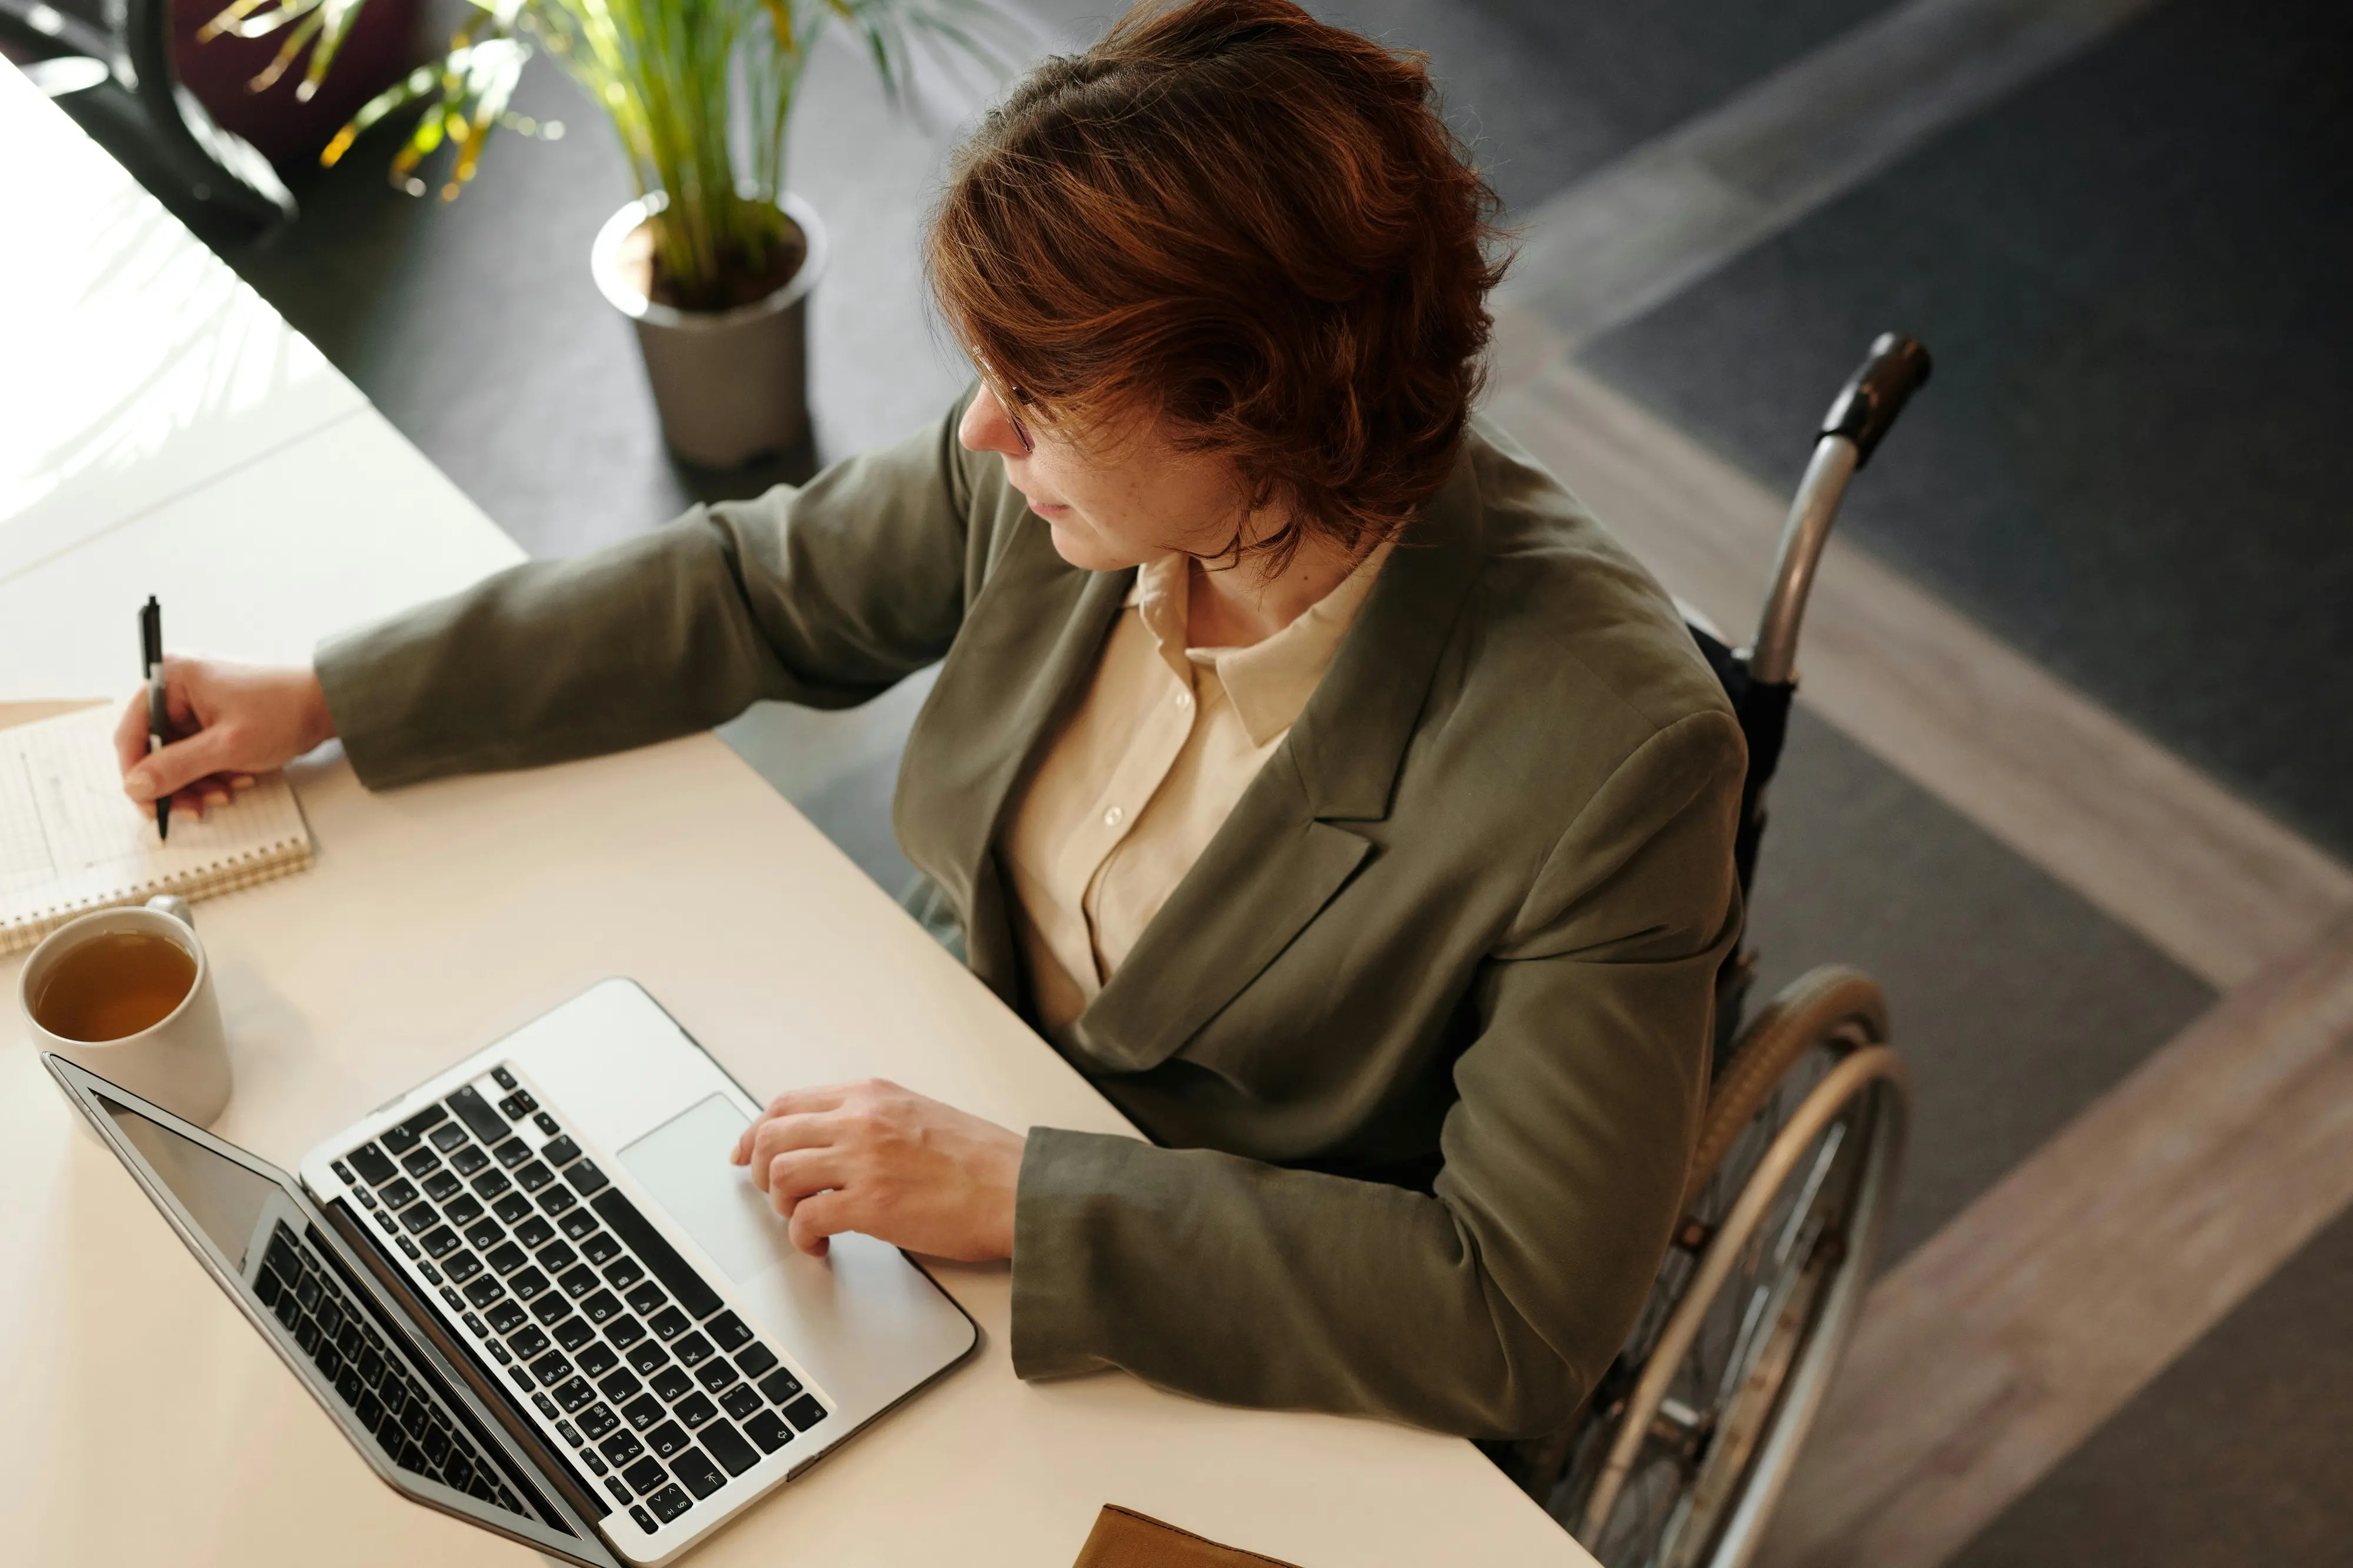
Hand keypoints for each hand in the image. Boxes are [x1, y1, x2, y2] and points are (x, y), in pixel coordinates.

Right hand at [115, 658, 336, 819]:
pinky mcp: (216, 716)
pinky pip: (201, 751)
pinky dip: (215, 771)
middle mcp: (178, 686)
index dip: (137, 774)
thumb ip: (177, 767)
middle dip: (177, 782)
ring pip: (179, 755)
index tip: (150, 806)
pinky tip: (239, 780)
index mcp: (172, 678)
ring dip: (199, 781)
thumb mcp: (226, 747)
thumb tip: (134, 786)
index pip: (131, 733)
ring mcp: (197, 701)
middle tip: (196, 809)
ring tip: (227, 793)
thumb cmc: (283, 713)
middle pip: (155, 748)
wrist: (329, 703)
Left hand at [730, 1079, 1024, 1261]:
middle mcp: (860, 1119)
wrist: (1019, 1189)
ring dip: (782, 1206)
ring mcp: (863, 1160)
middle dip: (761, 1171)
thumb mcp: (919, 1115)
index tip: (746, 1153)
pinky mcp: (870, 1204)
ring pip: (781, 1175)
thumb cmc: (982, 1161)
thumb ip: (872, 1120)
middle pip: (772, 1136)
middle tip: (774, 1196)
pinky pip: (805, 1219)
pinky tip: (820, 1245)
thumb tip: (829, 1141)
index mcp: (871, 1095)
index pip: (787, 1102)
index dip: (756, 1132)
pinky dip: (802, 1237)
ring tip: (804, 1222)